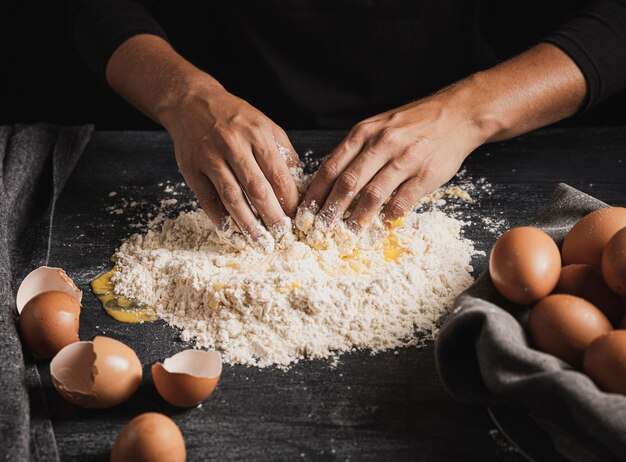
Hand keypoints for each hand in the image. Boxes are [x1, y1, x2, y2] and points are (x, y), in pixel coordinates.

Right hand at [159, 77, 300, 244]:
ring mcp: (210, 158)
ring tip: (260, 243)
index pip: (279, 175)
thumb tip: (300, 187)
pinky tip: (231, 233)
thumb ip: (284, 154)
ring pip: (232, 198)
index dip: (290, 201)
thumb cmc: (235, 117)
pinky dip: (219, 219)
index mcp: (258, 135)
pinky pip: (207, 199)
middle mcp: (234, 145)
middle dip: (272, 217)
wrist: (191, 102)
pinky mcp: (192, 170)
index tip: (298, 219)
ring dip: (247, 225)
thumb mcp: (266, 125)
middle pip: (257, 189)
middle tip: (283, 237)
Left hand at [299, 87, 484, 232]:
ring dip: (357, 219)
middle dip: (330, 210)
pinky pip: (402, 201)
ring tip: (347, 234)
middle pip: (347, 183)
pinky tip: (382, 224)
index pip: (331, 167)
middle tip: (320, 230)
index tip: (305, 212)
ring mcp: (405, 159)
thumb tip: (329, 178)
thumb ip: (355, 150)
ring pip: (372, 195)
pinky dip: (389, 216)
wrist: (457, 115)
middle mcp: (382, 144)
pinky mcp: (426, 175)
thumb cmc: (413, 123)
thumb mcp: (378, 126)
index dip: (316, 192)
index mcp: (365, 133)